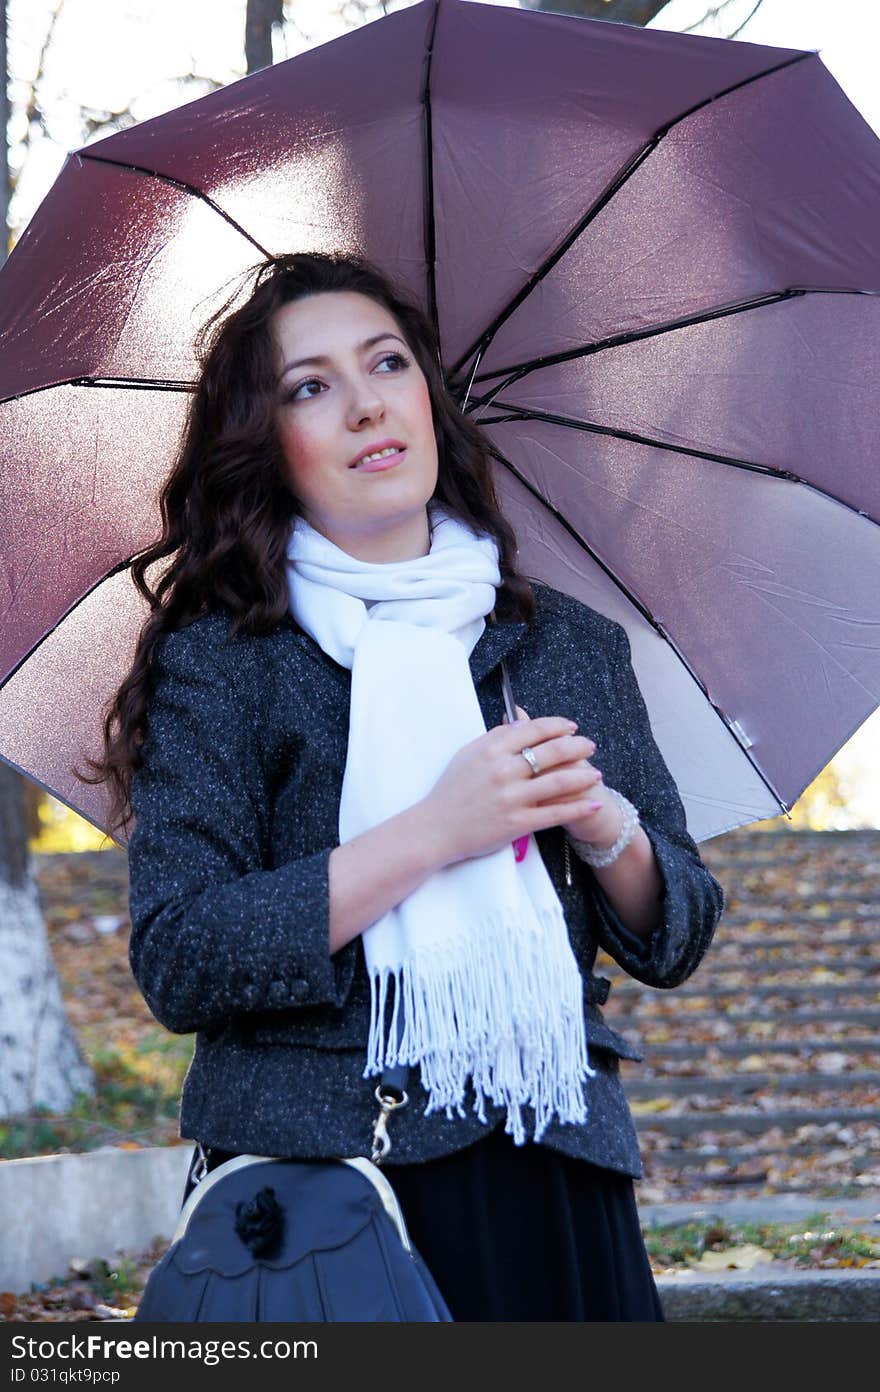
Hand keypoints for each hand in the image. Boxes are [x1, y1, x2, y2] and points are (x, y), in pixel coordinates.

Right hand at [424, 706, 607, 866]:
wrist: (435, 829)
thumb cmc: (450, 791)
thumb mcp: (467, 755)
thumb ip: (494, 737)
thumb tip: (519, 721)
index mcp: (491, 750)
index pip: (533, 730)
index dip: (557, 726)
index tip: (570, 727)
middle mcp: (503, 770)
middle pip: (551, 751)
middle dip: (577, 747)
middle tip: (589, 746)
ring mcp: (512, 797)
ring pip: (559, 781)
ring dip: (583, 775)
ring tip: (597, 773)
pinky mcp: (517, 823)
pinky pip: (555, 813)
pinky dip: (578, 808)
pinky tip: (594, 804)